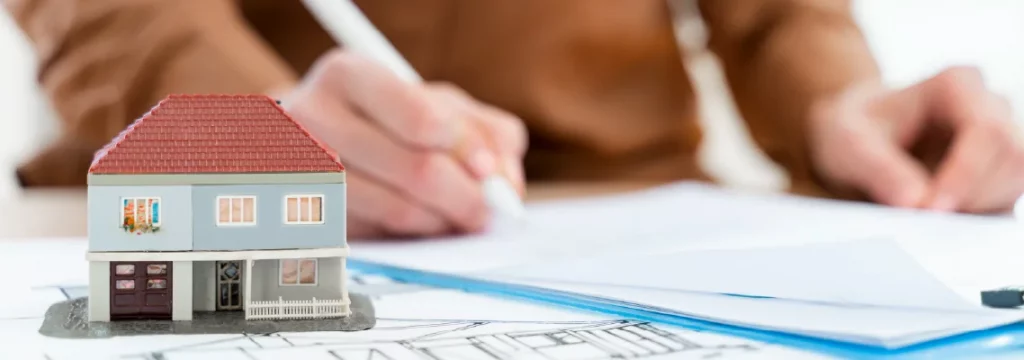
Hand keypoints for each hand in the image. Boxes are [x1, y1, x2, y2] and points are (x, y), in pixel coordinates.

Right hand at [281, 49, 526, 237]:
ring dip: (443, 221)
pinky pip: (380, 237)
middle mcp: (313, 120)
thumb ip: (484, 132)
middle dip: (468, 197)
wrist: (307, 141)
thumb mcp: (436, 104)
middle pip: (416, 171)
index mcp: (349, 76)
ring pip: (399, 211)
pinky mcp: (308, 217)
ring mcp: (302, 172)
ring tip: (454, 215)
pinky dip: (413, 236)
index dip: (467, 150)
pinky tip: (420, 222)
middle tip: (488, 211)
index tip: (488, 170)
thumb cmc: (385, 118)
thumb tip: (505, 183)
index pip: (422, 118)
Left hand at [809, 66, 1023, 212]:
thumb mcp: (849, 143)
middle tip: (926, 220)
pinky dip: (978, 216)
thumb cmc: (852, 128)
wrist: (852, 135)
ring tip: (927, 218)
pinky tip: (941, 220)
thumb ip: (880, 169)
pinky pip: (1007, 198)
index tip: (932, 208)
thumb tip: (916, 203)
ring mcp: (999, 138)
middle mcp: (988, 105)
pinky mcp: (996, 170)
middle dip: (974, 195)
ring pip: (1017, 179)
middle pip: (1013, 155)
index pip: (986, 129)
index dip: (966, 173)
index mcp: (956, 85)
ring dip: (978, 208)